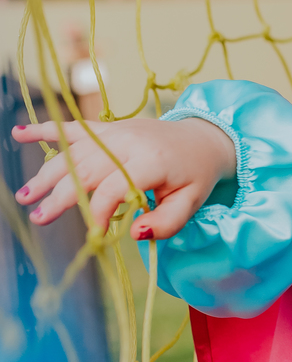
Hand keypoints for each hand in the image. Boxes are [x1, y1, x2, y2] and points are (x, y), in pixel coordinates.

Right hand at [13, 116, 236, 237]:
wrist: (203, 138)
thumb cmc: (195, 176)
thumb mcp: (191, 203)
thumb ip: (168, 222)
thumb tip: (135, 234)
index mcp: (151, 161)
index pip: (115, 187)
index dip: (100, 212)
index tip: (95, 234)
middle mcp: (128, 142)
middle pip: (87, 169)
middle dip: (61, 195)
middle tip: (39, 217)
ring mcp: (115, 131)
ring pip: (74, 152)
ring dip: (47, 173)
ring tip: (27, 196)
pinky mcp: (107, 127)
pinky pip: (73, 127)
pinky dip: (45, 128)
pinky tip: (18, 133)